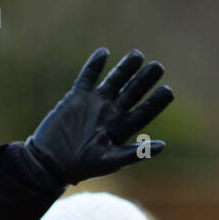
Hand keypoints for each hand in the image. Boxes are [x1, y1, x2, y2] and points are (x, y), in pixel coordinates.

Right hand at [25, 48, 173, 186]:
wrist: (50, 162)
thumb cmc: (81, 167)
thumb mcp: (110, 162)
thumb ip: (134, 154)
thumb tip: (162, 146)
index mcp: (121, 128)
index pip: (144, 111)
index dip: (156, 102)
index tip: (167, 91)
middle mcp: (110, 113)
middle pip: (132, 92)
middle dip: (144, 79)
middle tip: (158, 67)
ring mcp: (94, 104)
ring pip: (114, 80)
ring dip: (125, 68)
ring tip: (138, 55)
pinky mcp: (76, 98)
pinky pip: (87, 77)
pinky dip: (95, 65)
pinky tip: (103, 52)